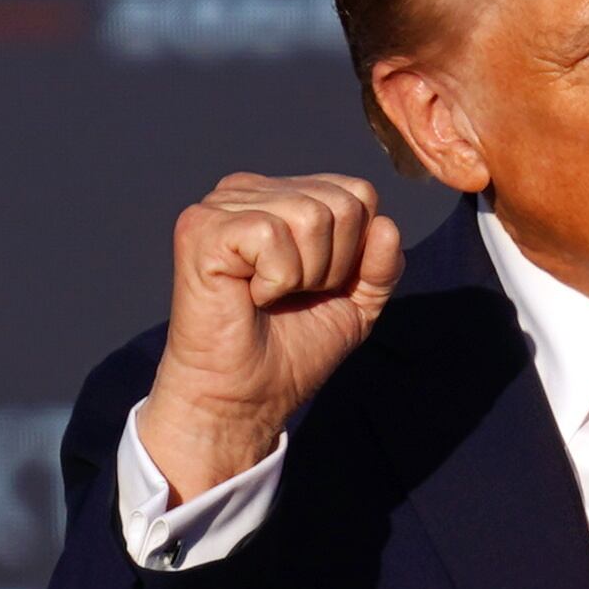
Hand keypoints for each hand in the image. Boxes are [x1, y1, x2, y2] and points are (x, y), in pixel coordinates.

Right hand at [139, 171, 404, 502]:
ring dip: (303, 275)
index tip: (317, 288)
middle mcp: (250, 190)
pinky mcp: (201, 228)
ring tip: (270, 296)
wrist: (245, 398)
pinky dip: (275, 279)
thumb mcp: (356, 303)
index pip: (358, 193)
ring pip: (311, 216)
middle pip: (342, 203)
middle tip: (291, 296)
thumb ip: (381, 264)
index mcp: (283, 195)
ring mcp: (221, 205)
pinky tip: (249, 295)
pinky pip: (271, 233)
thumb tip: (386, 225)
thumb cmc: (291, 351)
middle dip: (333, 266)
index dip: (357, 252)